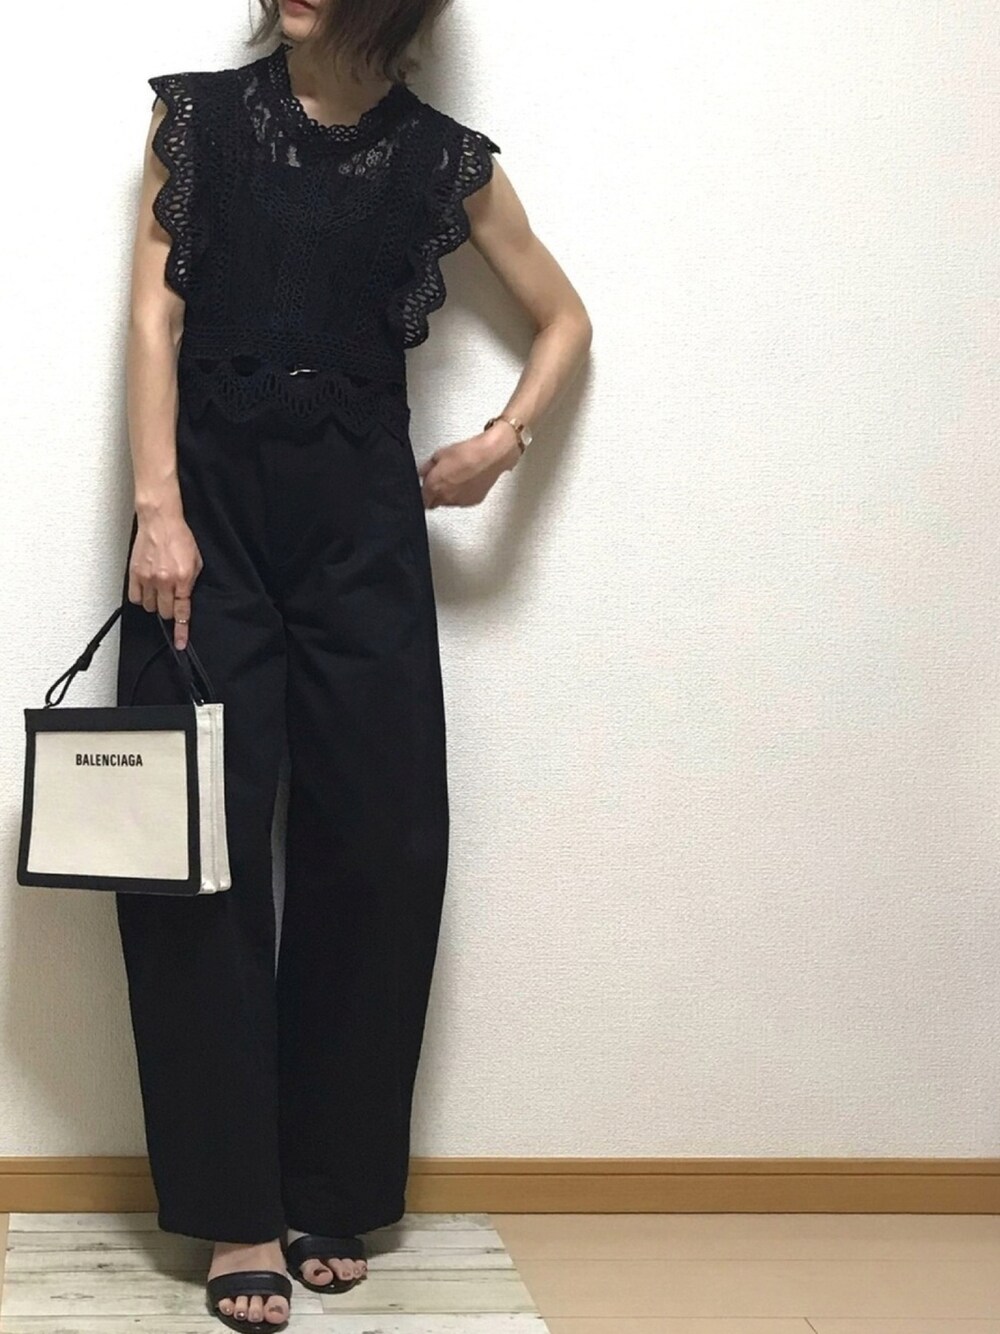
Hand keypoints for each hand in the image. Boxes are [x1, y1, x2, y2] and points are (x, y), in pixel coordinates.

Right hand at [127, 508, 203, 649]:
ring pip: (149, 607)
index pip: (182, 612)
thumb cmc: (179, 537)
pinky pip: (135, 598)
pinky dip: (141, 597)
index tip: (180, 643)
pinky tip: (147, 588)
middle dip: (169, 610)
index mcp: (182, 579)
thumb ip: (191, 582)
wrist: (160, 521)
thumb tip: (186, 597)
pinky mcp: (134, 574)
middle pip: (164, 612)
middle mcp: (164, 581)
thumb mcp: (196, 561)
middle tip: (171, 600)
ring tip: (159, 589)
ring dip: (155, 603)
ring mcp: (147, 578)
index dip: (181, 631)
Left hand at [418, 424, 520, 509]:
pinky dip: (462, 494)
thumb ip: (428, 466)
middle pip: (434, 504)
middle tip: (439, 483)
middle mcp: (446, 498)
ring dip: (448, 495)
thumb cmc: (468, 453)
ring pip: (448, 503)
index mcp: (434, 487)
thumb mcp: (440, 453)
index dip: (423, 492)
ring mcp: (460, 501)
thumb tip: (423, 471)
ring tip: (455, 479)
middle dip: (434, 496)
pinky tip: (466, 482)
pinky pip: (463, 501)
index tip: (426, 487)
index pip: (422, 500)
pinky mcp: (473, 501)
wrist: (491, 456)